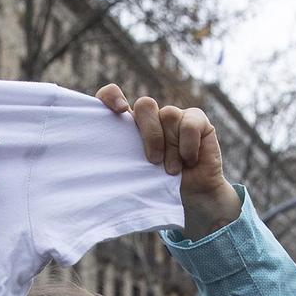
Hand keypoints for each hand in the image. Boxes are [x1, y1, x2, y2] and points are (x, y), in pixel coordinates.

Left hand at [96, 83, 238, 240]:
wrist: (193, 199)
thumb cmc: (158, 188)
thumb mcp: (133, 174)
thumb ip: (119, 159)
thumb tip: (98, 157)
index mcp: (129, 126)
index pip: (111, 96)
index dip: (112, 96)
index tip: (120, 111)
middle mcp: (151, 117)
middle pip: (145, 105)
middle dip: (149, 134)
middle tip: (153, 161)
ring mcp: (174, 116)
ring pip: (169, 115)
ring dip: (170, 148)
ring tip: (172, 171)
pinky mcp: (197, 120)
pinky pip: (189, 124)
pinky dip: (188, 145)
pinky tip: (189, 160)